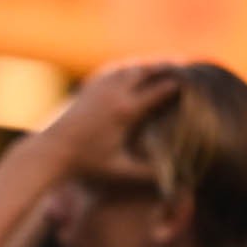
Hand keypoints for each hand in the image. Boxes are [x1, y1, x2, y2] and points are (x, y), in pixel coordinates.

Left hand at [46, 61, 181, 179]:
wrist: (51, 152)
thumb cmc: (86, 165)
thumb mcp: (119, 171)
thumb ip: (147, 174)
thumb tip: (176, 181)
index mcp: (126, 112)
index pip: (160, 91)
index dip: (178, 86)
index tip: (194, 84)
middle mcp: (114, 94)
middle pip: (147, 71)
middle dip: (166, 67)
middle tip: (185, 66)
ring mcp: (99, 88)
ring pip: (130, 68)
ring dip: (148, 66)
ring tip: (165, 65)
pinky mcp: (88, 88)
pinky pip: (113, 71)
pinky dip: (128, 68)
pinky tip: (136, 70)